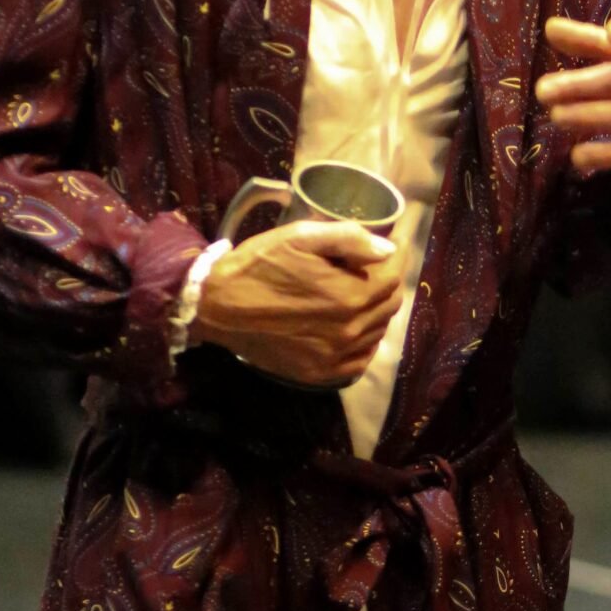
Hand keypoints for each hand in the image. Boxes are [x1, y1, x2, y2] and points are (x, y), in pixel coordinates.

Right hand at [191, 219, 403, 386]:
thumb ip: (348, 239)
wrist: (217, 306)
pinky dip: (363, 341)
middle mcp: (349, 330)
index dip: (393, 259)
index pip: (393, 277)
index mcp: (349, 295)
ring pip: (377, 331)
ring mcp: (336, 356)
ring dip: (374, 311)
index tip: (389, 248)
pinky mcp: (321, 373)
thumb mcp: (299, 237)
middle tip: (369, 270)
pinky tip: (347, 326)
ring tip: (354, 294)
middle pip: (389, 305)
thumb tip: (388, 249)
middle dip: (385, 283)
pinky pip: (360, 360)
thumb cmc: (258, 265)